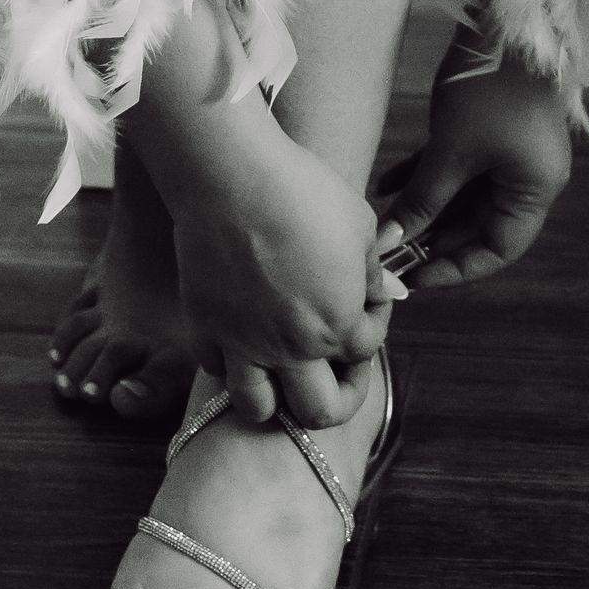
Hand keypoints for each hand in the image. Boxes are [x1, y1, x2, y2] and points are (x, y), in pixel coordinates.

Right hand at [171, 118, 391, 427]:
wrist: (232, 176)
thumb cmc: (304, 190)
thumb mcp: (359, 224)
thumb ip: (374, 268)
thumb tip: (384, 289)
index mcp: (337, 323)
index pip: (367, 351)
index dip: (374, 321)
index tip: (365, 295)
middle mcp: (291, 347)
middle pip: (320, 412)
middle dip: (336, 395)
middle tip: (334, 364)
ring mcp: (242, 342)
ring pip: (257, 408)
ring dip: (274, 397)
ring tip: (281, 369)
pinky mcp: (204, 325)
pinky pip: (214, 367)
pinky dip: (228, 360)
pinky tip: (241, 332)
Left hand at [378, 51, 572, 291]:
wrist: (506, 20)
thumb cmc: (490, 87)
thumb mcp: (452, 151)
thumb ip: (423, 199)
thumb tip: (392, 239)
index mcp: (533, 191)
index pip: (497, 250)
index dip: (455, 268)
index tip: (414, 277)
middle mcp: (526, 178)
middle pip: (477, 225)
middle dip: (431, 237)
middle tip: (388, 251)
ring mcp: (508, 152)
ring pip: (461, 195)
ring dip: (423, 206)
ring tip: (381, 221)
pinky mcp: (489, 130)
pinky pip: (455, 166)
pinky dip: (424, 176)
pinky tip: (386, 185)